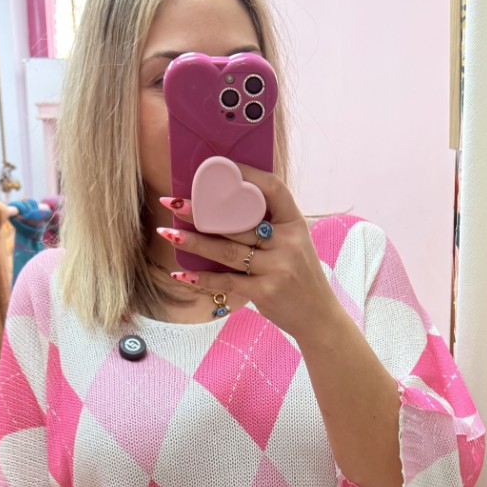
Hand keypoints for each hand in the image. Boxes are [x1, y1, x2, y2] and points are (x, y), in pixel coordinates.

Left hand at [157, 165, 335, 338]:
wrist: (319, 318)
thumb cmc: (301, 278)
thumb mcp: (295, 245)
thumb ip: (270, 228)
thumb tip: (226, 208)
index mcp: (296, 224)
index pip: (273, 189)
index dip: (246, 175)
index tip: (218, 168)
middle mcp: (288, 242)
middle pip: (238, 221)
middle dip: (201, 211)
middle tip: (173, 203)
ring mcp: (277, 268)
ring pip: (226, 251)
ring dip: (193, 243)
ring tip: (167, 233)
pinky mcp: (265, 292)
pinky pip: (226, 281)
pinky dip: (202, 279)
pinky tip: (181, 275)